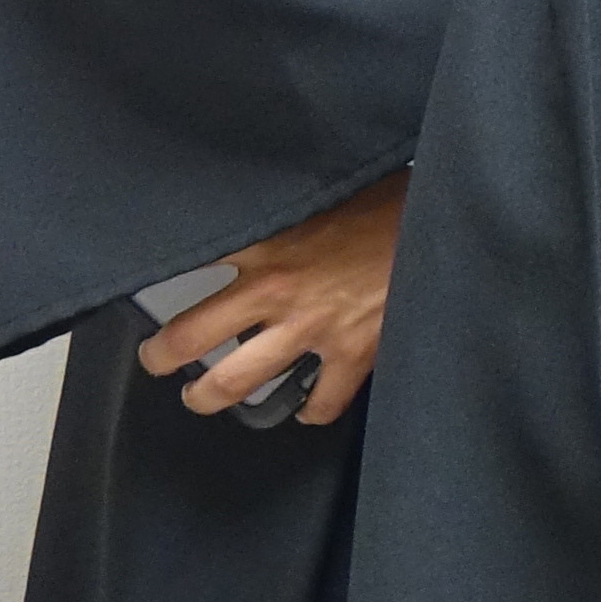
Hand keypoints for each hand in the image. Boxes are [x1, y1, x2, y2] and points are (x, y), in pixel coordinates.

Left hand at [137, 173, 406, 422]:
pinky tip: (305, 407)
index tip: (153, 294)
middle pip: (190, 340)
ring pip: (237, 382)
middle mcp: (278, 291)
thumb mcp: (324, 191)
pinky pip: (320, 402)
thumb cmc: (393, 200)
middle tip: (159, 361)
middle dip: (163, 358)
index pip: (189, 260)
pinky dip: (309, 410)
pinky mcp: (354, 354)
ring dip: (211, 397)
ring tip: (205, 398)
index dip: (160, 277)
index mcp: (267, 243)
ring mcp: (314, 329)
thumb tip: (266, 207)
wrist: (447, 222)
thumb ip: (286, 209)